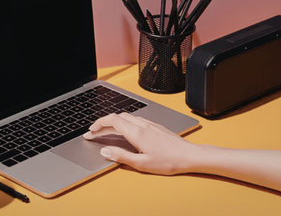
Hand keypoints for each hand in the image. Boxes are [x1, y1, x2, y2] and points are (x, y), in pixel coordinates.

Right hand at [83, 112, 199, 174]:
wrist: (189, 155)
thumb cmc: (168, 161)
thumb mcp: (141, 164)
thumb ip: (121, 156)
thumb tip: (105, 151)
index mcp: (136, 132)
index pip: (112, 120)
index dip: (98, 124)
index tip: (91, 131)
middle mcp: (142, 125)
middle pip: (117, 117)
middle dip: (103, 123)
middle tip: (95, 133)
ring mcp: (149, 124)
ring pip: (126, 117)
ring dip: (114, 122)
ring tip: (107, 132)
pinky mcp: (155, 126)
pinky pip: (135, 119)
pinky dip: (124, 123)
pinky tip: (126, 131)